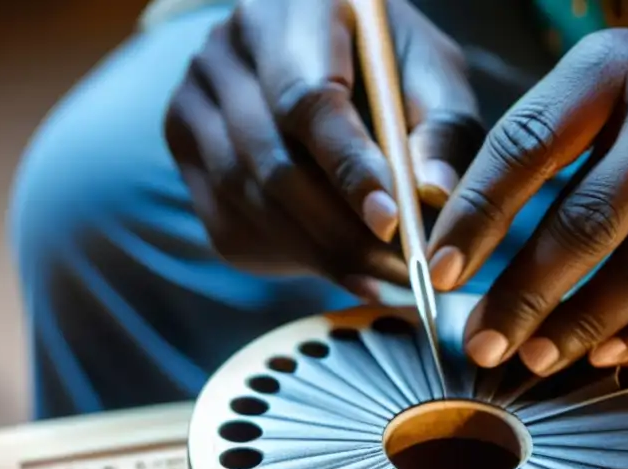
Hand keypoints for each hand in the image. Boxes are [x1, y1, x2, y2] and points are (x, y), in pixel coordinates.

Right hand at [164, 0, 482, 298]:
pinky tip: (341, 269)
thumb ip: (441, 131)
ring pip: (249, 202)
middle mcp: (225, 52)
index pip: (308, 99)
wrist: (321, 61)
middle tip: (399, 275)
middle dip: (340, 231)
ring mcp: (193, 103)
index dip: (349, 169)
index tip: (391, 222)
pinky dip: (290, 259)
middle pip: (272, 161)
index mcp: (288, 10)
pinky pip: (230, 227)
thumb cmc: (389, 69)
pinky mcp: (186, 155)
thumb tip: (435, 194)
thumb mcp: (432, 79)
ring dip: (320, 254)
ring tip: (382, 282)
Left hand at [426, 29, 627, 372]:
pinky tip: (604, 354)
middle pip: (579, 221)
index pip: (524, 145)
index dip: (474, 217)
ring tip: (532, 360)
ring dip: (576, 327)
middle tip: (480, 345)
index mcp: (621, 65)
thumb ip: (565, 151)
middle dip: (519, 295)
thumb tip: (481, 243)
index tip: (437, 274)